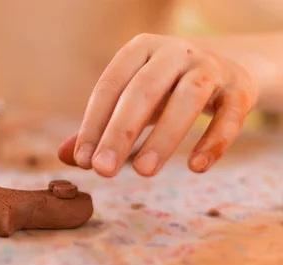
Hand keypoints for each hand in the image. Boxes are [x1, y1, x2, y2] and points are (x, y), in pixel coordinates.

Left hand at [59, 33, 257, 176]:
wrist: (226, 66)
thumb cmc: (165, 88)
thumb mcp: (130, 101)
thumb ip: (100, 127)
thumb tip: (65, 156)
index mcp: (139, 50)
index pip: (110, 86)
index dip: (93, 124)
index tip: (82, 160)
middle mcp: (174, 51)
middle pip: (144, 90)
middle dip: (120, 132)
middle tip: (103, 171)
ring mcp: (210, 66)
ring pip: (188, 98)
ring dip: (164, 137)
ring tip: (142, 172)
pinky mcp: (240, 87)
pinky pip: (230, 115)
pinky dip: (214, 141)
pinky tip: (196, 168)